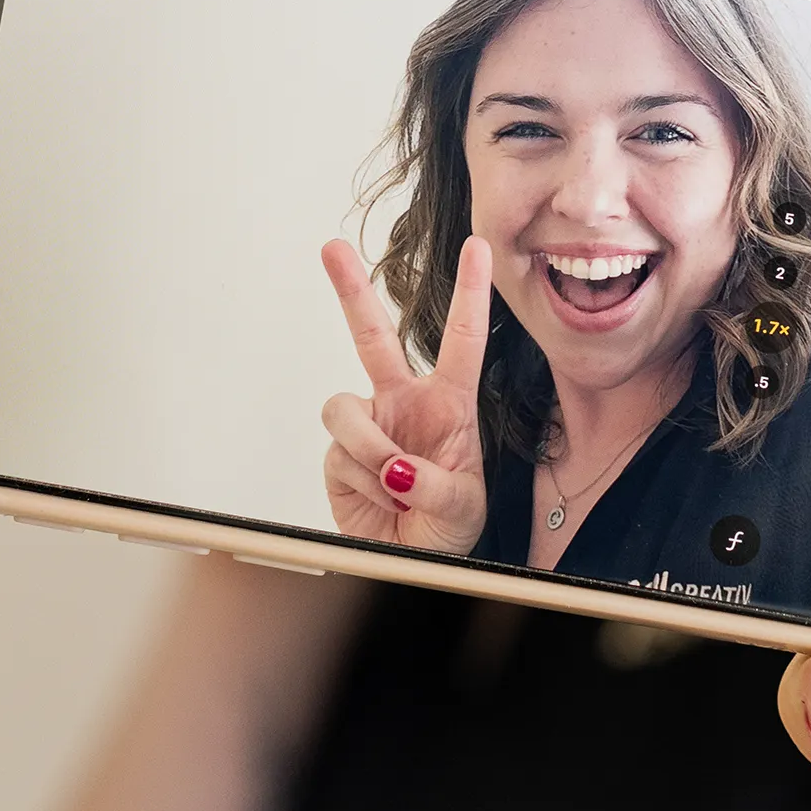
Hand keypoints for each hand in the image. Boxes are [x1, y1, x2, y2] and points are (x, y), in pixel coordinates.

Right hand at [318, 235, 492, 555]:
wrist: (411, 562)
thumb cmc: (447, 528)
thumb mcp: (463, 506)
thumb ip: (434, 485)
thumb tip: (395, 468)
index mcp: (449, 402)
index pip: (462, 340)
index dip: (470, 292)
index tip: (479, 249)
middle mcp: (404, 403)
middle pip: (372, 336)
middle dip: (350, 290)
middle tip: (331, 248)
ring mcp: (368, 425)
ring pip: (345, 409)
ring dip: (369, 449)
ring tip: (392, 485)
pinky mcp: (339, 453)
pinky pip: (339, 452)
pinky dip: (361, 481)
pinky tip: (380, 499)